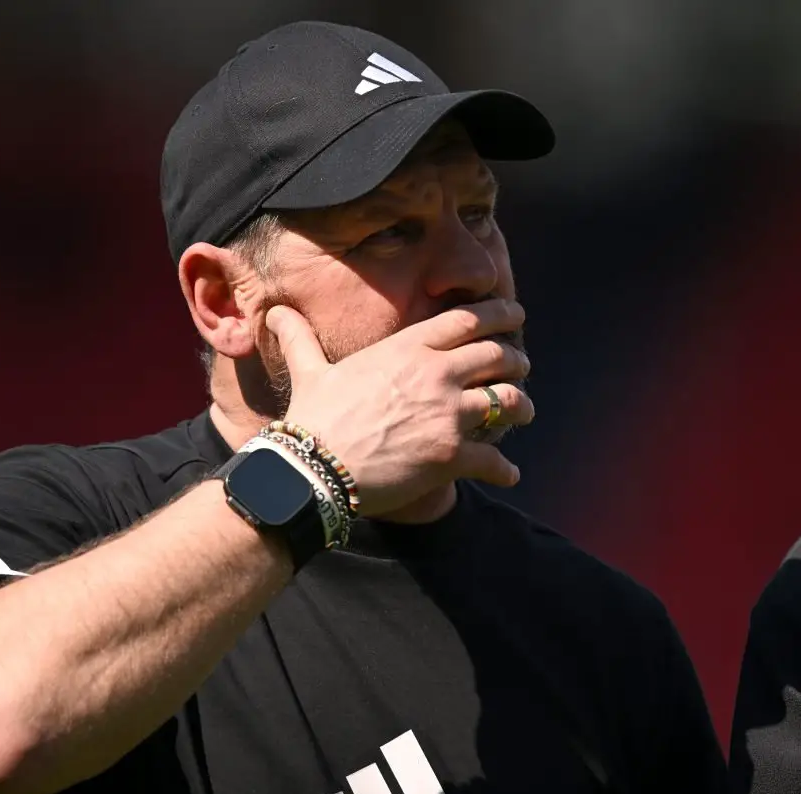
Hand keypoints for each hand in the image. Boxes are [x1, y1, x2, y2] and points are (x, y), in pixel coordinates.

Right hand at [265, 299, 533, 518]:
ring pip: (508, 402)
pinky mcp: (452, 456)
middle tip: (522, 364)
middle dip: (516, 359)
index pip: (467, 321)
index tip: (515, 314)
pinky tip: (510, 473)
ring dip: (521, 407)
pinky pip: (494, 459)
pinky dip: (504, 468)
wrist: (314, 468)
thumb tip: (275, 312)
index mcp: (408, 349)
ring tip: (525, 412)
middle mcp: (436, 375)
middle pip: (497, 356)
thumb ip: (300, 338)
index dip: (498, 315)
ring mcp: (448, 416)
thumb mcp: (309, 370)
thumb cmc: (313, 418)